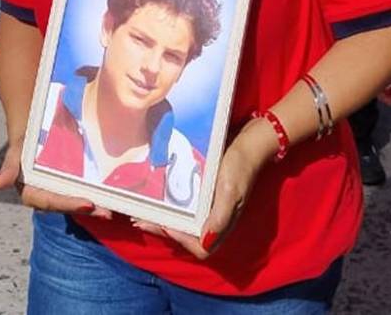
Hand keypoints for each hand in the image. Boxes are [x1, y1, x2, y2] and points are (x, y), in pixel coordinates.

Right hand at [0, 143, 111, 218]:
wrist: (33, 123)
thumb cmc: (23, 137)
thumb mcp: (15, 149)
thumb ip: (8, 167)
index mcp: (32, 192)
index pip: (51, 201)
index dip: (69, 204)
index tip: (88, 204)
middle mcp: (46, 194)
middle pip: (67, 205)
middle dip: (87, 209)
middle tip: (108, 212)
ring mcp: (59, 189)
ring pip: (77, 200)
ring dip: (95, 205)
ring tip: (114, 208)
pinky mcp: (70, 182)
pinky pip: (83, 189)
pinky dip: (96, 193)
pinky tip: (113, 195)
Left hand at [130, 117, 270, 258]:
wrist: (250, 142)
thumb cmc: (240, 166)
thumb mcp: (229, 191)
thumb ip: (220, 217)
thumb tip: (206, 242)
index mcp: (223, 225)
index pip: (200, 247)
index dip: (180, 240)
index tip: (164, 225)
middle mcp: (215, 221)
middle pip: (186, 236)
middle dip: (162, 230)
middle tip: (139, 220)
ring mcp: (210, 210)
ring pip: (183, 223)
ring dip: (163, 219)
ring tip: (141, 213)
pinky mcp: (205, 197)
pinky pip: (184, 208)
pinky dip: (169, 206)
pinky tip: (157, 198)